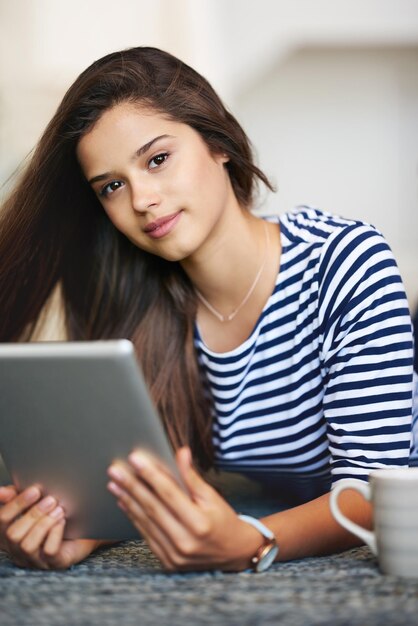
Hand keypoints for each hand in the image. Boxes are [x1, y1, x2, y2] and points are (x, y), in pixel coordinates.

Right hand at [0, 485, 97, 568]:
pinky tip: (62, 521)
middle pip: (12, 535)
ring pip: (28, 546)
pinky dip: (55, 534)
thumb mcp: (35, 503)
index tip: (34, 489)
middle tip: (51, 499)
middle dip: (32, 514)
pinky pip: (49, 551)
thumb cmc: (55, 515)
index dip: (15, 504)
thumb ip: (17, 497)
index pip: (2, 520)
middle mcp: (18, 550)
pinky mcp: (54, 563)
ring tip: (59, 509)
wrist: (85, 529)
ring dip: (44, 523)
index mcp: (10, 534)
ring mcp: (35, 559)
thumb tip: (2, 492)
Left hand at [107, 447, 262, 571]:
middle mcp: (185, 542)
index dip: (151, 474)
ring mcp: (174, 555)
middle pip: (152, 508)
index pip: (169, 493)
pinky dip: (133, 517)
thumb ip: (192, 476)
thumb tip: (180, 452)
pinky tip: (124, 502)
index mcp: (200, 523)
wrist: (233, 554)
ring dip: (127, 500)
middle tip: (115, 469)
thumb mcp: (212, 496)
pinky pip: (146, 536)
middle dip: (131, 486)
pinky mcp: (167, 562)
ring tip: (114, 484)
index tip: (135, 458)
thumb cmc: (223, 520)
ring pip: (145, 522)